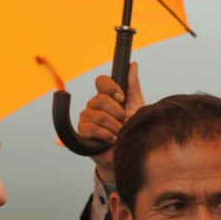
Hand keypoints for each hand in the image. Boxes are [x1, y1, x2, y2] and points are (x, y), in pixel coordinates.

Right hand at [77, 62, 144, 182]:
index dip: (111, 87)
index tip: (122, 98)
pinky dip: (106, 135)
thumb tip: (133, 65)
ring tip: (120, 133)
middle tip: (124, 122)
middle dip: (117, 112)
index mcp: (106, 98)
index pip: (102, 82)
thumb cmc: (132, 131)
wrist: (128, 155)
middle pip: (101, 99)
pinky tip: (112, 140)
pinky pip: (92, 128)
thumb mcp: (137, 107)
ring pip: (98, 114)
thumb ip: (133, 86)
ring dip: (114, 126)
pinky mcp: (83, 133)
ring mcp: (87, 119)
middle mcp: (94, 106)